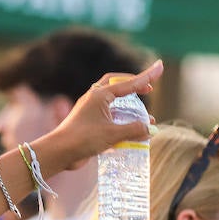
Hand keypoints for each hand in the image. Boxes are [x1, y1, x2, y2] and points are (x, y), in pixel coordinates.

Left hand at [42, 60, 161, 171]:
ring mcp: (90, 111)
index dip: (146, 76)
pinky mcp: (88, 125)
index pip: (128, 83)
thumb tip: (151, 129)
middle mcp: (94, 100)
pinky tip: (131, 133)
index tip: (160, 66)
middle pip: (116, 85)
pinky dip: (121, 121)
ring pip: (113, 103)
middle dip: (133, 86)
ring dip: (129, 108)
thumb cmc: (83, 139)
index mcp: (100, 95)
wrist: (58, 153)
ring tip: (146, 119)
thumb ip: (135, 130)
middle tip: (148, 89)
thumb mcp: (113, 134)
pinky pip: (108, 117)